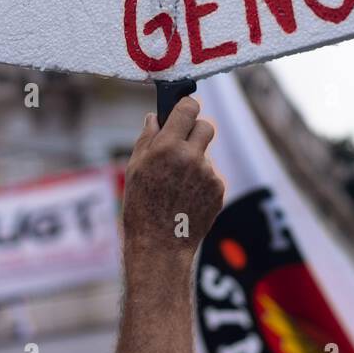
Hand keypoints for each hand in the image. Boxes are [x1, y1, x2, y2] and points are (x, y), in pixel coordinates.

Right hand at [121, 96, 223, 265]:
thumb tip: (155, 117)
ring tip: (176, 184)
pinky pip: (211, 175)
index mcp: (168, 146)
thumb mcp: (134, 168)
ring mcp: (208, 174)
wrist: (160, 245)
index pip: (188, 108)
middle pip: (206, 125)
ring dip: (195, 161)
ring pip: (206, 154)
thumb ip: (147, 138)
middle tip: (182, 143)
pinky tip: (186, 197)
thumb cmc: (141, 206)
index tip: (183, 110)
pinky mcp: (219, 190)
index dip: (186, 107)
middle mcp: (192, 157)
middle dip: (195, 130)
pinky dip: (200, 181)